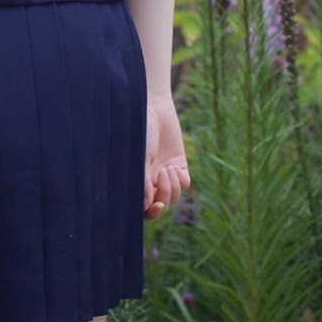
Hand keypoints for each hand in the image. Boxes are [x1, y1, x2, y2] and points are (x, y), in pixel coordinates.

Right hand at [144, 93, 190, 219]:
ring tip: (167, 170)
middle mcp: (151, 181)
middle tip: (163, 197)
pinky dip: (181, 180)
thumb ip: (143, 181)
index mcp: (137, 181)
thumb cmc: (141, 132)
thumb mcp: (140, 157)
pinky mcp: (180, 165)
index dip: (150, 212)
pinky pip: (185, 184)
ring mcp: (166, 174)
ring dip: (171, 188)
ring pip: (174, 197)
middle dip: (163, 202)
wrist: (154, 109)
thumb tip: (147, 205)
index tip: (155, 205)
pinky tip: (174, 167)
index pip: (144, 208)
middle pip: (161, 207)